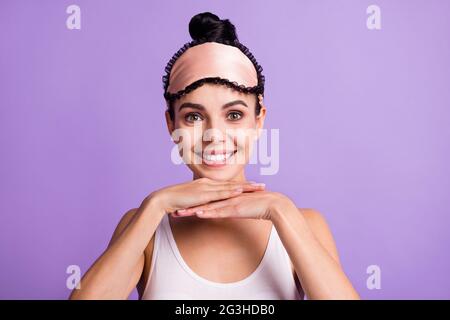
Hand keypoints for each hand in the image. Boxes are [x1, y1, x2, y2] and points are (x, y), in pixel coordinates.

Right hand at [147, 177, 265, 214]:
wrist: (164, 199)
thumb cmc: (177, 201)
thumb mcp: (193, 202)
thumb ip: (203, 203)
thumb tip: (211, 208)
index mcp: (208, 185)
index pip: (228, 186)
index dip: (242, 186)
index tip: (255, 187)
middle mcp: (209, 184)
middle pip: (233, 185)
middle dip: (249, 185)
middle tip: (263, 186)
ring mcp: (206, 187)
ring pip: (229, 187)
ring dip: (244, 187)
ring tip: (257, 188)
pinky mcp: (203, 193)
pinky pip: (220, 193)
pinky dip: (231, 192)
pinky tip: (240, 192)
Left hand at [172, 190, 292, 220]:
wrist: (274, 204)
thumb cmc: (262, 207)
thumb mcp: (244, 209)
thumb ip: (236, 209)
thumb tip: (229, 212)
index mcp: (228, 197)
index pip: (208, 200)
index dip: (195, 203)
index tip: (183, 206)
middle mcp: (226, 198)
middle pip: (203, 202)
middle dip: (189, 206)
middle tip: (175, 208)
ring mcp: (230, 203)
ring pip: (207, 207)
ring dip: (193, 210)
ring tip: (180, 213)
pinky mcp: (235, 209)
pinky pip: (219, 212)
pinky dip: (208, 213)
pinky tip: (198, 214)